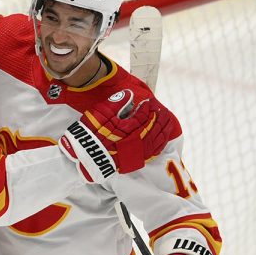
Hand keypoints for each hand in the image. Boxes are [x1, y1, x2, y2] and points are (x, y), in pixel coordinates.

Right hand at [58, 89, 173, 182]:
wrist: (87, 155)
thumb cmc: (93, 132)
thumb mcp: (102, 113)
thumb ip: (117, 102)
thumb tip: (130, 94)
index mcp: (130, 127)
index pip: (145, 115)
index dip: (148, 107)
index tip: (149, 102)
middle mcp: (138, 140)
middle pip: (155, 126)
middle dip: (160, 117)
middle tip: (163, 109)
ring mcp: (139, 151)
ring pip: (157, 139)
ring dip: (164, 128)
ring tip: (168, 120)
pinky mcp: (136, 160)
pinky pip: (154, 152)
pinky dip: (161, 143)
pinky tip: (163, 138)